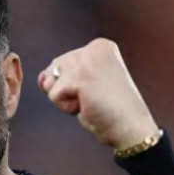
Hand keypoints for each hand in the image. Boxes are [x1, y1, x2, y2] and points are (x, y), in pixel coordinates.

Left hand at [37, 38, 158, 148]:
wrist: (131, 128)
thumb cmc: (109, 110)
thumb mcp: (84, 85)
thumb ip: (61, 75)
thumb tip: (42, 77)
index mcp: (99, 46)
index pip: (61, 63)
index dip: (70, 84)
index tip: (96, 91)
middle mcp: (94, 48)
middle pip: (53, 71)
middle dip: (65, 90)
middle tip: (92, 98)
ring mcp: (88, 62)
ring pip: (51, 83)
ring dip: (65, 99)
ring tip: (89, 101)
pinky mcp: (80, 78)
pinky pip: (53, 95)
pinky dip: (66, 107)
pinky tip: (87, 106)